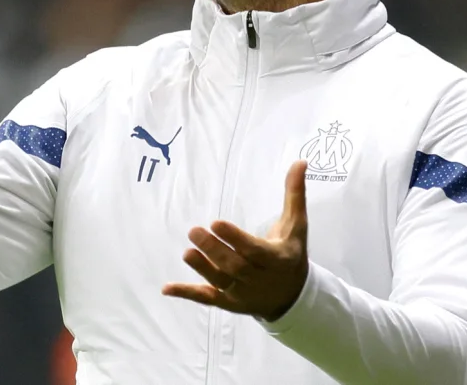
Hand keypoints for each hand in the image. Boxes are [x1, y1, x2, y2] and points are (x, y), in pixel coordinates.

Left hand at [162, 161, 309, 321]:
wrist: (293, 297)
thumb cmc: (290, 254)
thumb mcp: (297, 226)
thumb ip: (294, 194)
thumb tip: (300, 162)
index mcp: (277, 258)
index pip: (253, 249)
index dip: (235, 239)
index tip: (216, 223)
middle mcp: (259, 279)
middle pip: (235, 266)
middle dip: (214, 250)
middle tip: (194, 231)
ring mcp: (242, 293)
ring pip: (220, 282)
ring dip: (202, 269)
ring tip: (187, 252)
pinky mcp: (229, 304)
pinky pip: (207, 299)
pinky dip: (187, 294)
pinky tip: (166, 288)